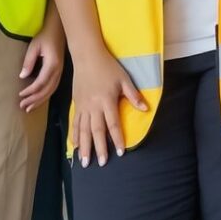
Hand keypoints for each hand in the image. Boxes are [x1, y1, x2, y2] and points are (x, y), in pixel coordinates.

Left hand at [19, 16, 66, 110]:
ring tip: (29, 108)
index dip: (30, 91)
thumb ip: (28, 61)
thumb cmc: (45, 36)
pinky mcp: (59, 72)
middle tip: (23, 107)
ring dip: (40, 100)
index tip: (20, 95)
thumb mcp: (34, 46)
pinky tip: (39, 99)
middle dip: (35, 100)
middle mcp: (58, 71)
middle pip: (47, 90)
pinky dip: (45, 95)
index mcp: (52, 65)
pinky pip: (53, 87)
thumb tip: (22, 76)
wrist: (58, 30)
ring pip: (51, 91)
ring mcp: (60, 72)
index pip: (40, 83)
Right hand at [68, 40, 145, 165]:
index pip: (113, 124)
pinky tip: (75, 146)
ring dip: (84, 146)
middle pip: (96, 130)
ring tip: (85, 161)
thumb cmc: (108, 67)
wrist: (87, 56)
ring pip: (83, 130)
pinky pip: (75, 123)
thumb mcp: (124, 79)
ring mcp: (83, 106)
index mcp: (106, 100)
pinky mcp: (76, 104)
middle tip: (102, 163)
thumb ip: (133, 96)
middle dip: (99, 148)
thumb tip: (146, 108)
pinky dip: (75, 135)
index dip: (117, 138)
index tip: (120, 152)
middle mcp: (93, 105)